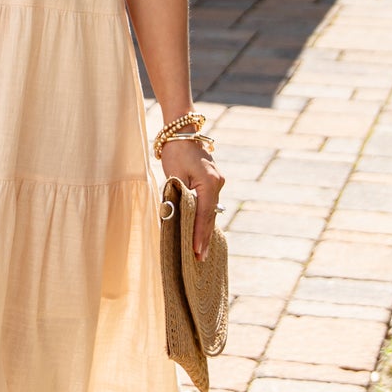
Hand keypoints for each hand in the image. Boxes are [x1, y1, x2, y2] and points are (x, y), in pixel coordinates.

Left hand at [161, 139, 223, 258]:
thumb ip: (177, 197)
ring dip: (204, 229)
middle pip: (210, 216)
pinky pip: (209, 204)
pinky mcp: (212, 181)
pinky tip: (200, 231)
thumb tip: (176, 219)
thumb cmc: (176, 151)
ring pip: (210, 211)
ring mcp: (217, 182)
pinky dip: (204, 218)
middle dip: (204, 238)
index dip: (199, 235)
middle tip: (200, 259)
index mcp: (210, 183)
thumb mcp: (174, 175)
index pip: (204, 215)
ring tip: (200, 251)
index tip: (197, 253)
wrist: (182, 131)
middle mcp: (217, 184)